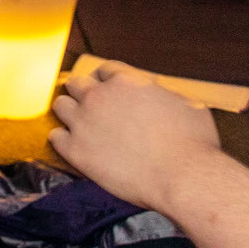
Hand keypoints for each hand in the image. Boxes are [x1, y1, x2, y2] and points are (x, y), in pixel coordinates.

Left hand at [49, 61, 218, 214]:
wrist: (182, 177)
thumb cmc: (193, 143)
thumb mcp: (188, 104)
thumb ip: (163, 93)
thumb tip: (157, 93)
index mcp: (126, 81)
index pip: (105, 70)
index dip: (107, 80)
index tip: (108, 89)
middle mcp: (99, 97)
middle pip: (76, 83)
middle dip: (84, 92)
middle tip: (92, 106)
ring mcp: (83, 122)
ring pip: (60, 105)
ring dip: (69, 112)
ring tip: (80, 123)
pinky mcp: (75, 150)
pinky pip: (55, 137)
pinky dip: (62, 139)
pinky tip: (73, 145)